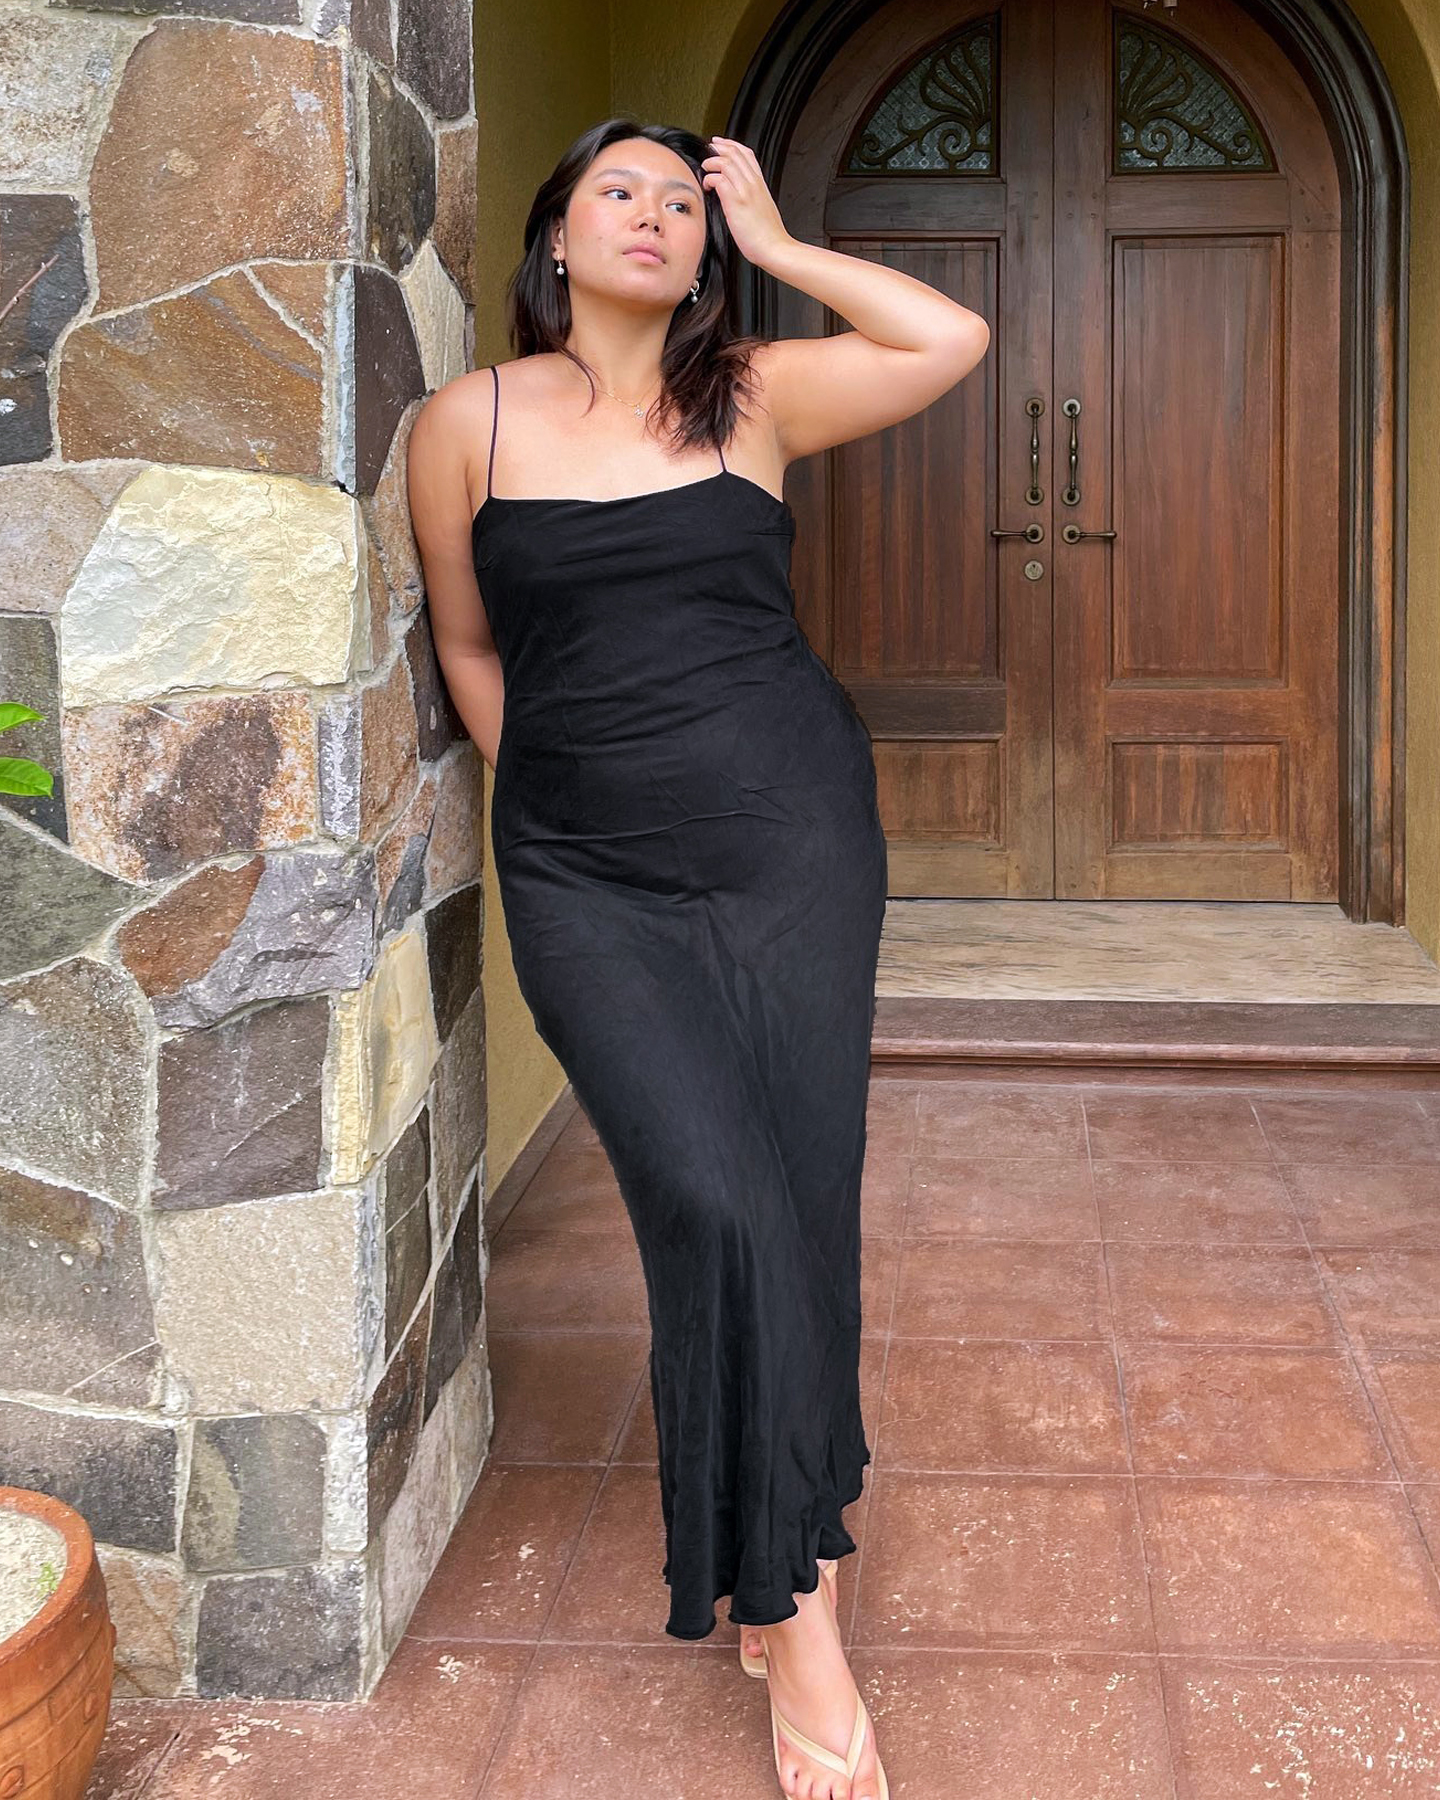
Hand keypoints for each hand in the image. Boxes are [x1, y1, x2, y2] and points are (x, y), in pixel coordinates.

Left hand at [700, 136, 790, 265]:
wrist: (775, 248)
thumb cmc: (768, 235)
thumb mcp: (762, 208)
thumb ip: (752, 197)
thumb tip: (738, 195)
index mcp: (760, 184)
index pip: (747, 154)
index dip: (732, 145)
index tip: (720, 144)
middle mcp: (753, 183)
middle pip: (735, 152)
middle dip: (719, 147)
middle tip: (708, 149)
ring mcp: (745, 190)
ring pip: (726, 161)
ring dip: (711, 162)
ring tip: (705, 168)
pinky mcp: (736, 201)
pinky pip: (719, 179)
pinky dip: (710, 178)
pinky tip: (707, 186)